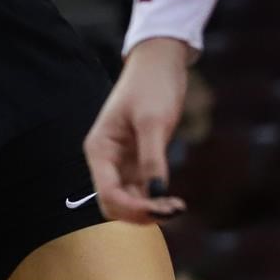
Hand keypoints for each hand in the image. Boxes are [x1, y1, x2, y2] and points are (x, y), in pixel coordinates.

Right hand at [84, 38, 192, 223]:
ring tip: (178, 206)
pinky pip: (141, 192)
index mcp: (100, 150)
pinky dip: (155, 200)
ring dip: (150, 210)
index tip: (164, 209)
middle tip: (174, 209)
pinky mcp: (137, 161)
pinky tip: (174, 200)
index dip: (133, 209)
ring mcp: (121, 162)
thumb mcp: (154, 122)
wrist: (159, 65)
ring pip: (128, 201)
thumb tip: (158, 194)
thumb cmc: (152, 86)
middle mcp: (106, 160)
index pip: (108, 194)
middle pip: (114, 204)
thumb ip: (152, 159)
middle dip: (140, 214)